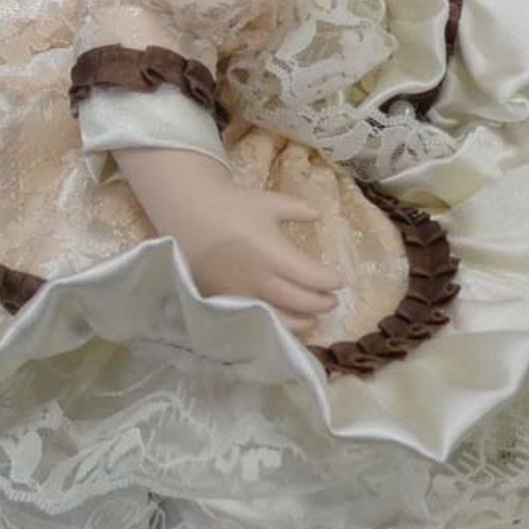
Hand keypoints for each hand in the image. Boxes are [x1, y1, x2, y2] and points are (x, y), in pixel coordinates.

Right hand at [113, 147, 342, 335]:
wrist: (190, 214)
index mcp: (277, 255)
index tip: (338, 280)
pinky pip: (256, 320)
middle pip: (303, 302)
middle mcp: (263, 280)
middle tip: (331, 301)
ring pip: (281, 319)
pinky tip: (282, 324)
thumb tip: (318, 216)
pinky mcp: (227, 301)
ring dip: (303, 322)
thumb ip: (298, 210)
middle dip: (322, 303)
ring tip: (312, 320)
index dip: (330, 282)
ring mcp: (244, 294)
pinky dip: (274, 325)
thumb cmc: (233, 205)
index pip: (314, 278)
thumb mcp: (270, 202)